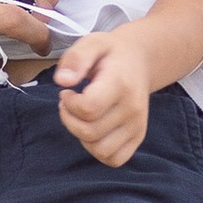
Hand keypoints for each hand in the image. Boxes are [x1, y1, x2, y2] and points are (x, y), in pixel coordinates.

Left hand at [54, 30, 151, 166]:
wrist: (140, 60)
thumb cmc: (110, 53)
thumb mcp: (92, 43)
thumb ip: (76, 59)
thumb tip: (62, 81)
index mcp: (120, 83)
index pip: (89, 109)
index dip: (69, 104)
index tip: (66, 93)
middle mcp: (132, 108)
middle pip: (90, 132)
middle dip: (69, 120)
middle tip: (68, 104)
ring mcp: (137, 125)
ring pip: (100, 150)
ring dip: (82, 137)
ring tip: (80, 117)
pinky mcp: (138, 137)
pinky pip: (115, 159)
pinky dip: (98, 151)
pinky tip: (93, 131)